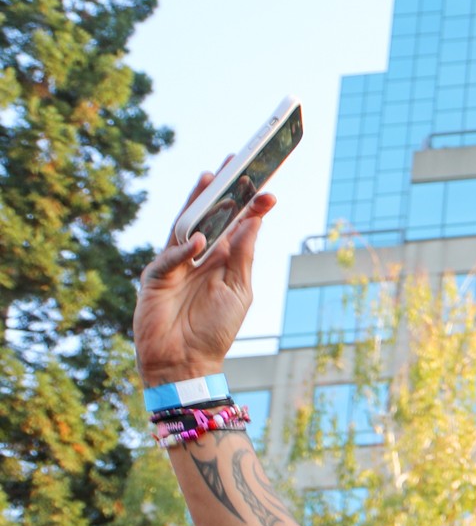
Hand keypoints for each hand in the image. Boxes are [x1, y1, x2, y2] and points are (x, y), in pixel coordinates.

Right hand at [134, 164, 274, 385]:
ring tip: (212, 178)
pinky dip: (183, 248)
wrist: (187, 362)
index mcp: (222, 259)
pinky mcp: (156, 276)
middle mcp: (198, 255)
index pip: (236, 226)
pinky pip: (169, 256)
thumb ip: (243, 256)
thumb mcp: (238, 291)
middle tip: (235, 163)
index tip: (269, 191)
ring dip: (196, 202)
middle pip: (209, 215)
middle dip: (221, 190)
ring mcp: (175, 263)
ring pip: (184, 224)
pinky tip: (199, 240)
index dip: (250, 207)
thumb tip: (254, 221)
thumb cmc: (214, 330)